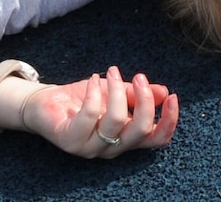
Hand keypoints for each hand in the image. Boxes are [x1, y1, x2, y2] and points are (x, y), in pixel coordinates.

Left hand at [24, 66, 178, 158]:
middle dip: (144, 100)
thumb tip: (162, 92)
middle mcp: (112, 148)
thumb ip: (139, 94)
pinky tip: (94, 79)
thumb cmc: (85, 99)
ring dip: (118, 90)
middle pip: (140, 131)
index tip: (172, 96)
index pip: (156, 139)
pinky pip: (90, 114)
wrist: (48, 103)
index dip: (169, 121)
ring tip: (113, 72)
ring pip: (116, 121)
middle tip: (140, 77)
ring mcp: (91, 147)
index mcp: (127, 138)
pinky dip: (95, 91)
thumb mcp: (118, 92)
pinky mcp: (70, 140)